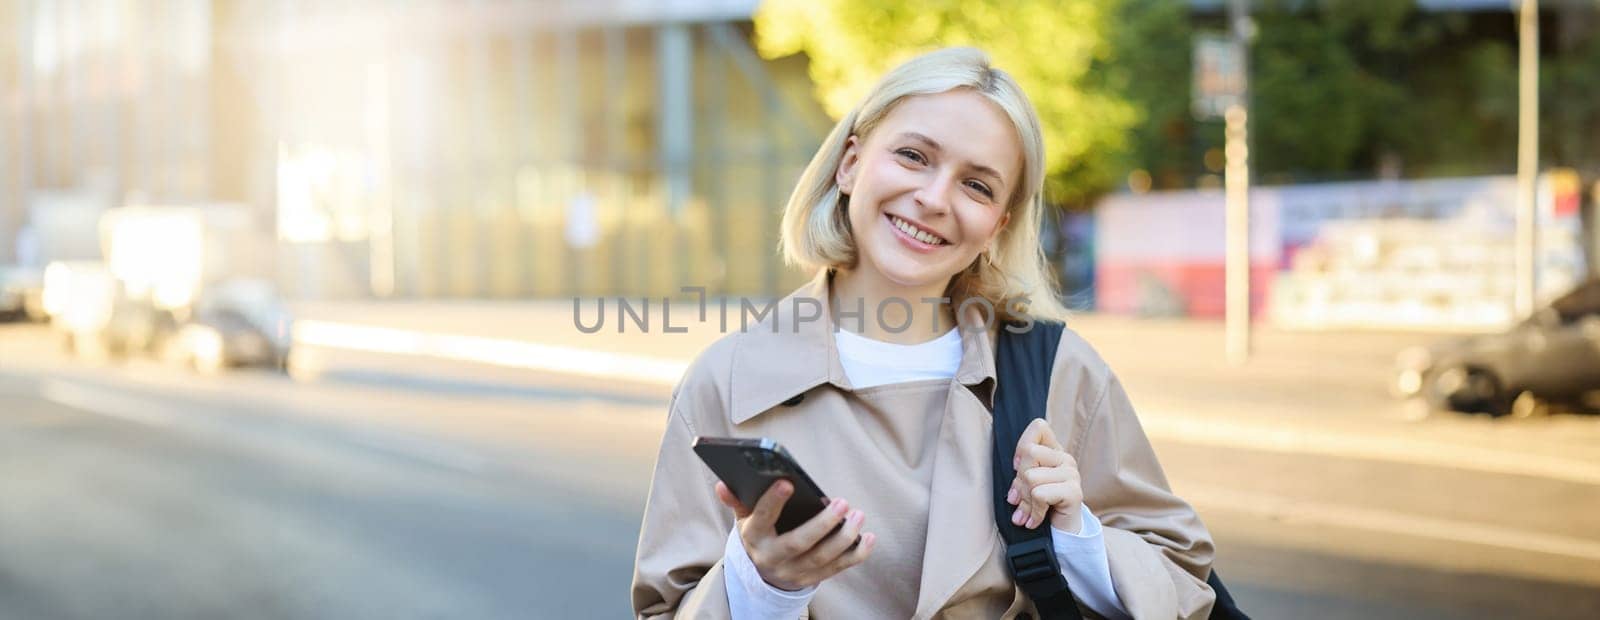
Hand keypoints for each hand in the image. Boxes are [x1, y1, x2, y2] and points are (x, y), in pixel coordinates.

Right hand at [714, 480, 875, 591]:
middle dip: (822, 524)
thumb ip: (737, 500)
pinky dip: (856, 554)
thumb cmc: (760, 534)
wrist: (764, 574)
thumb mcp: (745, 518)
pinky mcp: (812, 579)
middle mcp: (773, 558)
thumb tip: (723, 483)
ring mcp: (794, 572)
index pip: (762, 518)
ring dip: (843, 538)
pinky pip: (837, 568)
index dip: (773, 502)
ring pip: (821, 558)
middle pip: (798, 543)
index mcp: (755, 537)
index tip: (787, 483)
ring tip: (858, 516)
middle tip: (842, 502)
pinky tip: (869, 538)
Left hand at [1005, 418, 1083, 533]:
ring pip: (1031, 477)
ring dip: (1024, 501)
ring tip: (1025, 513)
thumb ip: (1022, 469)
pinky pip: (1040, 495)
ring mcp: (1072, 474)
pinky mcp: (1074, 492)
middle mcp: (1065, 458)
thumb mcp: (1028, 484)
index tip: (1017, 467)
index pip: (1039, 427)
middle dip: (1018, 480)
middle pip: (1029, 453)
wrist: (1062, 532)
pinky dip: (1033, 512)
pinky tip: (1033, 521)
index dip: (1022, 445)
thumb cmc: (1042, 505)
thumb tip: (1015, 469)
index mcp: (1054, 451)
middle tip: (1017, 499)